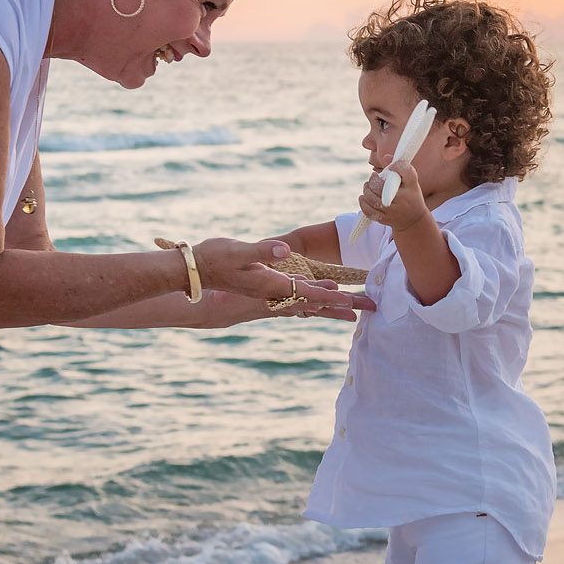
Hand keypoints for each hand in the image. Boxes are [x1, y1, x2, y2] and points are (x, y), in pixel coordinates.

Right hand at [192, 237, 372, 320]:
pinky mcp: (265, 295)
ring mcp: (270, 298)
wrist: (192, 274)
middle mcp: (274, 296)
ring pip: (308, 306)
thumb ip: (261, 249)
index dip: (331, 296)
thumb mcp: (237, 250)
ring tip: (354, 314)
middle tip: (371, 309)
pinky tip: (319, 307)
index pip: (307, 292)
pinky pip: (296, 303)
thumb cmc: (213, 258)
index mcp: (271, 286)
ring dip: (331, 309)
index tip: (353, 301)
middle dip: (343, 307)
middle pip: (316, 304)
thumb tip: (284, 249)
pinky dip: (312, 305)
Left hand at [359, 158, 429, 233]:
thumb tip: (385, 157)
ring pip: (372, 198)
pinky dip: (363, 203)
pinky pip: (369, 211)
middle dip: (373, 180)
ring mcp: (393, 211)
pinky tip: (363, 198)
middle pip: (381, 186)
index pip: (406, 172)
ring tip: (367, 186)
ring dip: (366, 190)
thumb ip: (399, 168)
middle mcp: (403, 199)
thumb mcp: (410, 182)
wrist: (414, 220)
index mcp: (411, 187)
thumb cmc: (410, 195)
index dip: (396, 166)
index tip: (391, 168)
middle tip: (373, 177)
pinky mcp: (385, 219)